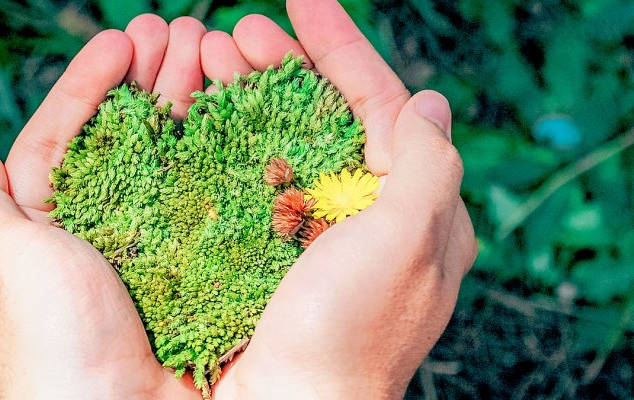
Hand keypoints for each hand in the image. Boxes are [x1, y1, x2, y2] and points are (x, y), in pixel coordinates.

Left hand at [0, 14, 225, 398]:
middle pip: (120, 147)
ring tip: (215, 52)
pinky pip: (206, 209)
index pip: (57, 146)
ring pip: (168, 169)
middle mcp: (93, 252)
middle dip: (150, 83)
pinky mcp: (198, 283)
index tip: (123, 40)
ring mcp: (150, 268)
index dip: (88, 88)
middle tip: (186, 31)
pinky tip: (239, 121)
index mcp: (34, 247)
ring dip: (188, 106)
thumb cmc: (55, 350)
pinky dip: (221, 161)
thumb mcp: (2, 266)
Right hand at [209, 1, 476, 397]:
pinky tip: (202, 127)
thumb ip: (427, 166)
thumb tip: (431, 102)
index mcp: (418, 213)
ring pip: (289, 148)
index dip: (344, 47)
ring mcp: (321, 244)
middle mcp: (373, 223)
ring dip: (250, 99)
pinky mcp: (276, 264)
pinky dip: (230, 150)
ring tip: (206, 62)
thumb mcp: (406, 241)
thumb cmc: (350, 332)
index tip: (302, 0)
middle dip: (285, 67)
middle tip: (234, 33)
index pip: (384, 106)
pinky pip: (258, 190)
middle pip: (331, 119)